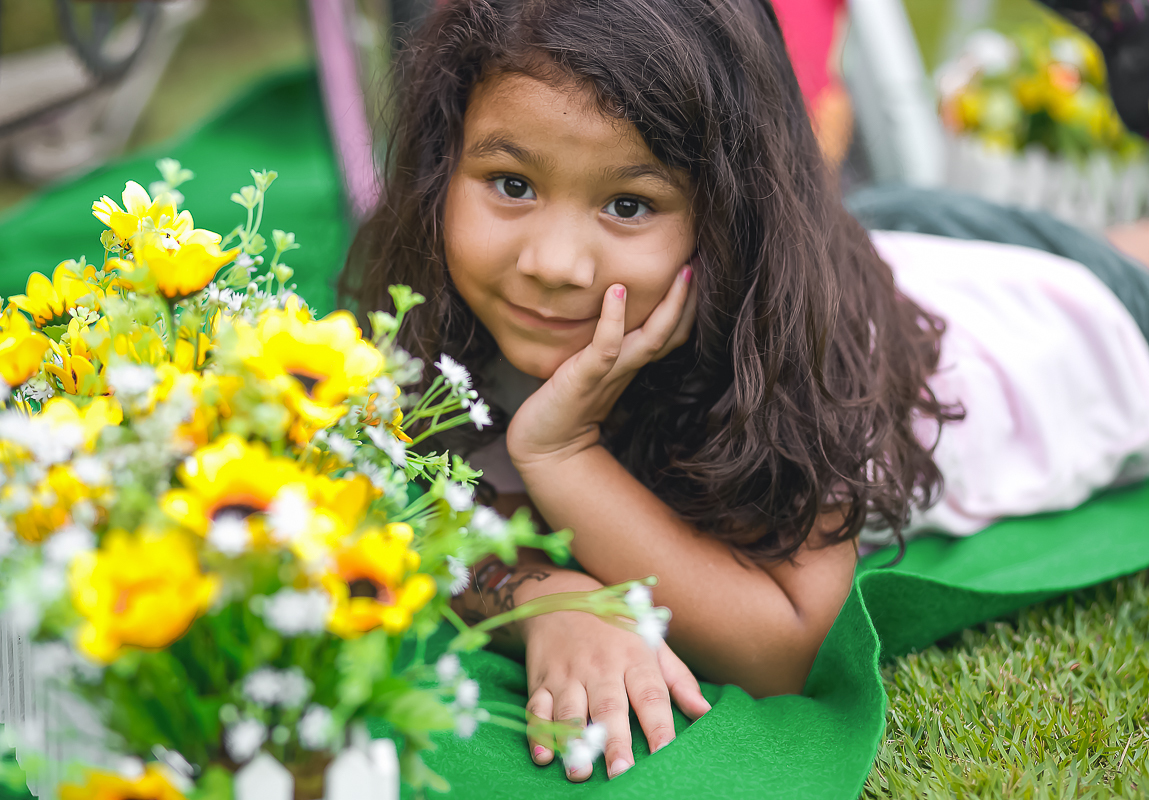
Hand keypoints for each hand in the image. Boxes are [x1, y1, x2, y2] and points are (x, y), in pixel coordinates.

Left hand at [506, 265, 695, 467]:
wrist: (546, 446)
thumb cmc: (565, 402)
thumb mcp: (591, 366)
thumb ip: (605, 342)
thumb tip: (610, 307)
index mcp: (632, 362)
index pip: (672, 332)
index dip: (691, 304)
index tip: (702, 267)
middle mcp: (628, 366)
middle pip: (673, 333)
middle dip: (693, 300)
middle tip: (707, 261)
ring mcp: (609, 373)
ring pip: (651, 340)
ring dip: (670, 307)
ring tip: (683, 273)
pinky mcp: (583, 377)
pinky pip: (606, 348)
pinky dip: (613, 320)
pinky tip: (617, 291)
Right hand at [522, 609, 710, 781]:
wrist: (561, 596)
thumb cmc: (616, 627)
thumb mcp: (652, 642)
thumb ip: (679, 680)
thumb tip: (706, 712)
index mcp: (633, 658)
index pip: (650, 695)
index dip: (659, 725)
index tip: (666, 753)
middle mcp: (601, 667)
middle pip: (609, 708)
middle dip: (615, 742)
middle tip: (623, 773)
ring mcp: (568, 674)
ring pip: (570, 711)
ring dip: (574, 742)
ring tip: (580, 773)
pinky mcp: (541, 680)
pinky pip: (537, 708)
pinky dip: (537, 732)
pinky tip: (543, 755)